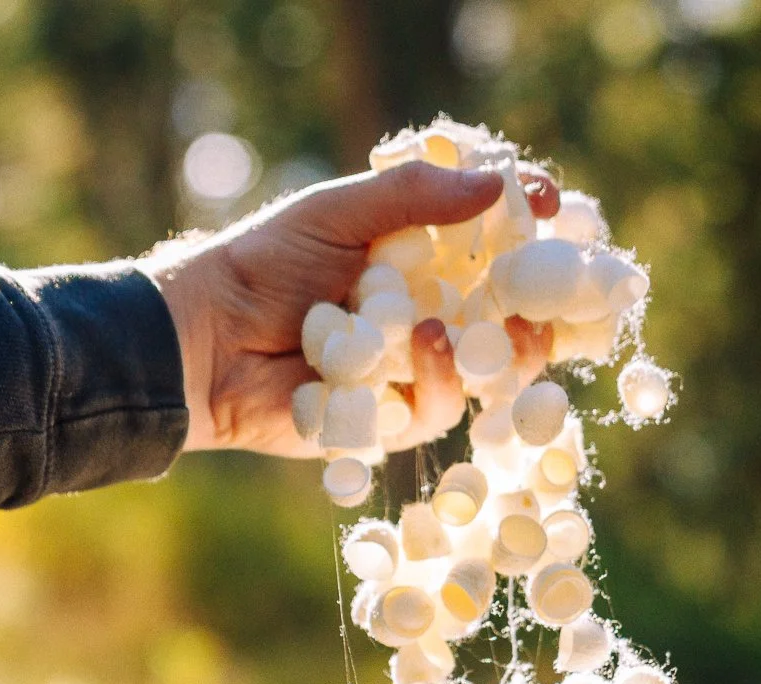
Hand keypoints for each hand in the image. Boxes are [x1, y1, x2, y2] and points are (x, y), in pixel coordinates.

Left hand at [139, 161, 561, 456]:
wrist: (206, 336)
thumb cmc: (265, 264)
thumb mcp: (339, 212)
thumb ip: (413, 197)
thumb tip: (496, 184)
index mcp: (421, 261)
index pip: (495, 245)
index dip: (530, 227)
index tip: (553, 205)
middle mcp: (426, 316)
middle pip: (509, 317)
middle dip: (540, 307)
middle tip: (554, 293)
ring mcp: (411, 372)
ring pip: (486, 372)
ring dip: (497, 352)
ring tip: (474, 326)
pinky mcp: (390, 421)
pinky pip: (436, 409)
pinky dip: (438, 380)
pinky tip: (423, 345)